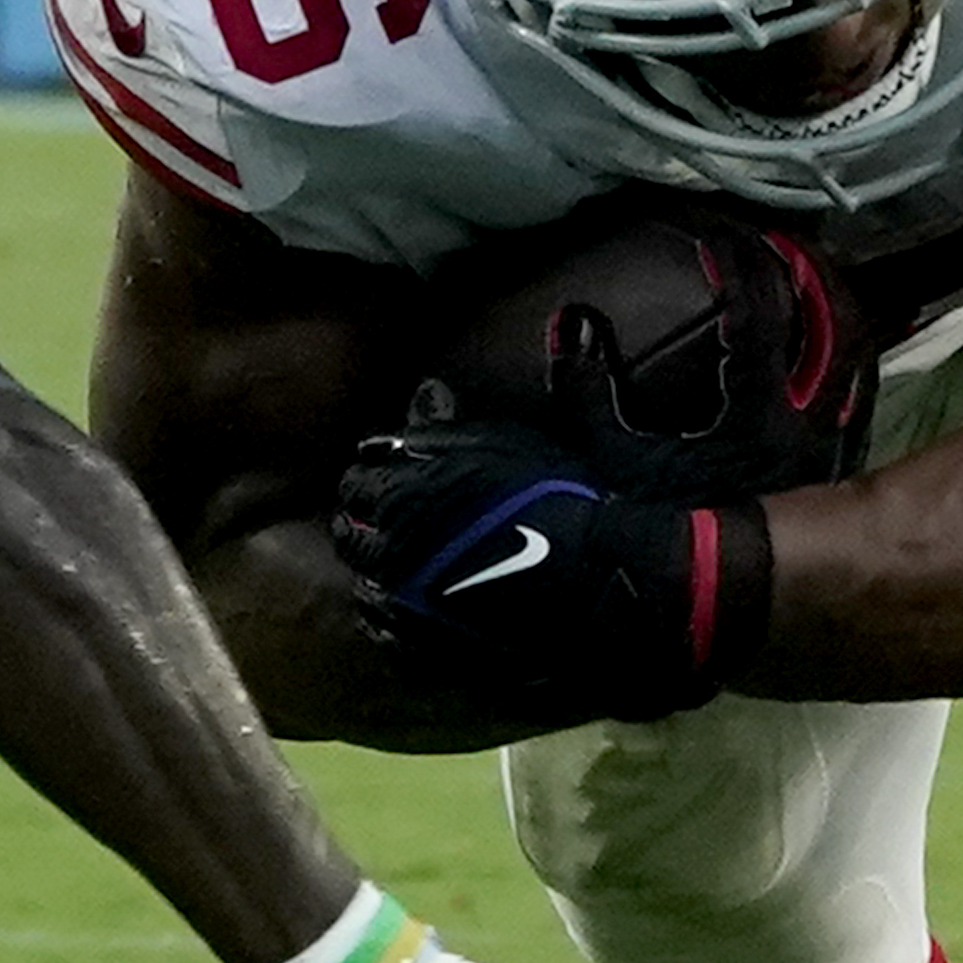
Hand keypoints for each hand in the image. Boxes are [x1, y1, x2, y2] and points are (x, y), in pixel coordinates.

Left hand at [331, 316, 766, 725]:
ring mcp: (411, 596)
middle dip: (359, 519)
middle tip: (370, 518)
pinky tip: (393, 610)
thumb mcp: (567, 430)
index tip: (377, 473)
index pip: (362, 474)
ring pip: (363, 578)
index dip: (369, 473)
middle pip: (352, 528)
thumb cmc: (585, 505)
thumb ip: (557, 379)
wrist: (610, 586)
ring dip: (368, 566)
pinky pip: (385, 630)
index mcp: (416, 485)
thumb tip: (572, 319)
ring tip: (380, 562)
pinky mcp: (431, 642)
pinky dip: (383, 617)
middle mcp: (399, 540)